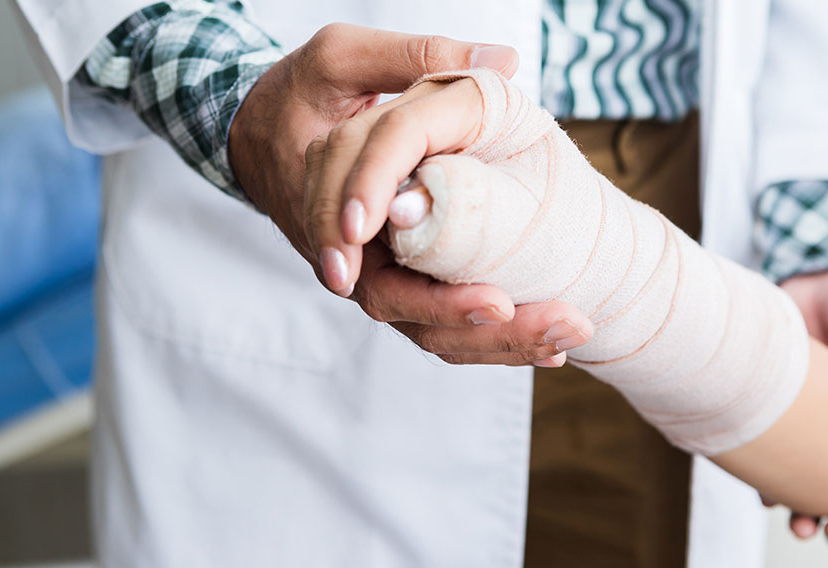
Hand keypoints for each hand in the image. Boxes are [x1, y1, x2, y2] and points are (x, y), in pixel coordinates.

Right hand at [230, 24, 590, 364]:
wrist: (264, 138)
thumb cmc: (304, 94)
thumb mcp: (344, 59)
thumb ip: (417, 58)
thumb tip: (505, 62)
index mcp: (324, 200)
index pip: (357, 245)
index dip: (409, 271)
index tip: (470, 281)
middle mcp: (345, 251)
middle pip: (398, 303)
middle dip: (464, 315)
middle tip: (517, 311)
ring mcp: (370, 272)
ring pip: (424, 325)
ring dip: (493, 341)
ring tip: (563, 336)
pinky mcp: (397, 282)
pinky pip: (440, 324)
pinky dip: (492, 341)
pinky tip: (553, 346)